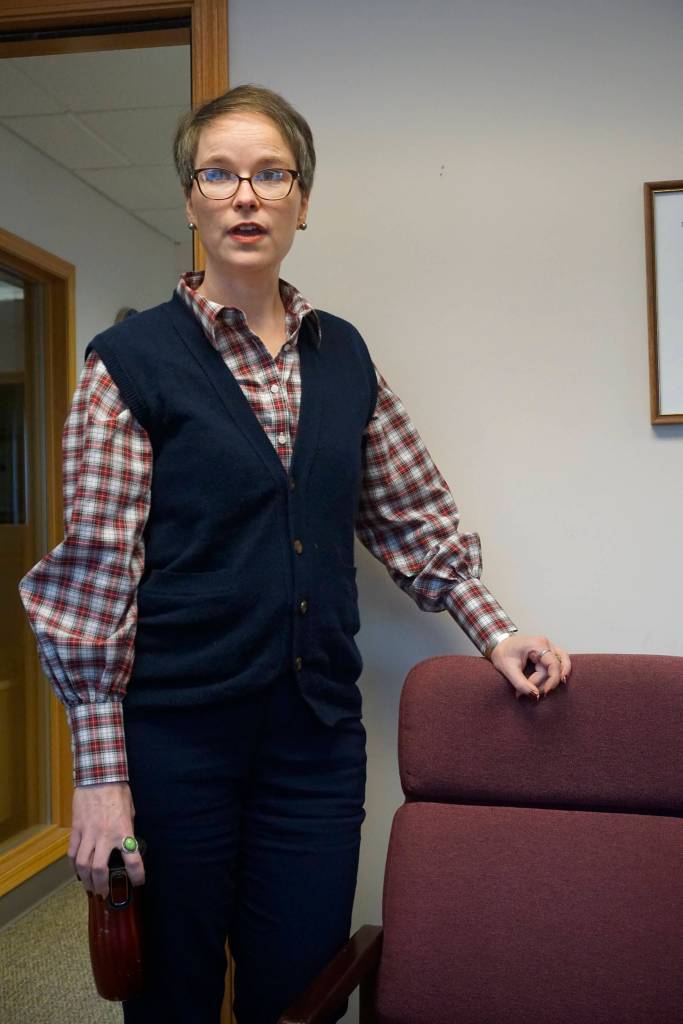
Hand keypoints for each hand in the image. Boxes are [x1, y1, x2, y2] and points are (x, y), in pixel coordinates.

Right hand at [69, 782, 144, 898]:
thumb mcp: (130, 811)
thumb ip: (128, 829)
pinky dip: (73, 865)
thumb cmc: (118, 792)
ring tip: (89, 887)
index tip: (138, 882)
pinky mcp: (76, 829)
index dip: (137, 875)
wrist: (99, 777)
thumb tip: (127, 844)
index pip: (133, 860)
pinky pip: (72, 852)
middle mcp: (105, 836)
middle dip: (100, 886)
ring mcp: (88, 833)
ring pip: (82, 865)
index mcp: (123, 831)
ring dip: (85, 880)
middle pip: (99, 870)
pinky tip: (77, 871)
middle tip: (103, 894)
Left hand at [489, 634, 570, 699]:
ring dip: (557, 676)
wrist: (497, 644)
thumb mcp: (508, 669)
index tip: (542, 693)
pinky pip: (559, 661)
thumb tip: (536, 695)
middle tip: (535, 692)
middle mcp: (546, 643)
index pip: (554, 665)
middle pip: (556, 666)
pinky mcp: (548, 651)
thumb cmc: (502, 654)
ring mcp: (548, 646)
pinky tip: (552, 682)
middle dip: (547, 682)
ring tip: (548, 689)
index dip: (552, 681)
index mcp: (538, 644)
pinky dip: (557, 672)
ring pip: (562, 662)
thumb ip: (521, 683)